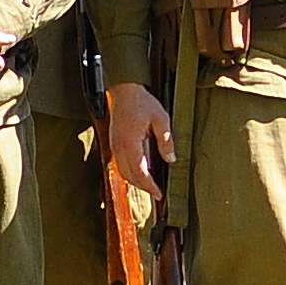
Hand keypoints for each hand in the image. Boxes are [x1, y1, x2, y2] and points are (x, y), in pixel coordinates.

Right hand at [106, 82, 171, 198]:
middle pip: (130, 176)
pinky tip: (140, 174)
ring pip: (123, 172)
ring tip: (150, 186)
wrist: (125, 91)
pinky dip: (130, 173)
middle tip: (158, 193)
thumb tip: (171, 160)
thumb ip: (166, 140)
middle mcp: (119, 147)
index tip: (160, 193)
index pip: (139, 172)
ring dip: (136, 182)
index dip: (150, 186)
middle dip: (144, 187)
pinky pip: (120, 165)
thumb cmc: (143, 103)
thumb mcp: (161, 119)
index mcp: (130, 143)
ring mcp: (114, 146)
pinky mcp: (114, 144)